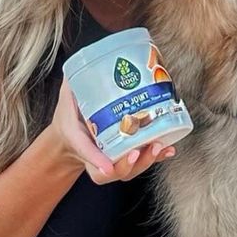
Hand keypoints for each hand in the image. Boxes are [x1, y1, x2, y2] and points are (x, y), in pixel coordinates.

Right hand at [50, 77, 176, 184]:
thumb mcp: (66, 99)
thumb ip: (72, 85)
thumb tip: (82, 66)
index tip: (107, 167)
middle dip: (128, 165)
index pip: (86, 153)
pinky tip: (169, 149)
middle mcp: (97, 155)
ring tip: (158, 146)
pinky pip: (142, 161)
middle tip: (137, 151)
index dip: (96, 160)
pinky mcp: (128, 154)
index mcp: (79, 143)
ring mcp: (114, 158)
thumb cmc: (71, 115)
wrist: (72, 130)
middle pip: (113, 171)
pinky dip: (157, 157)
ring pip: (130, 170)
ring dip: (146, 161)